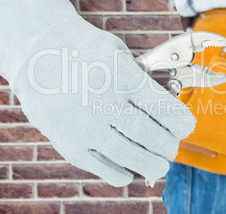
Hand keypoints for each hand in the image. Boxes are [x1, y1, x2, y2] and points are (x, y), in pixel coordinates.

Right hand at [0, 0, 195, 186]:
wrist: (38, 54)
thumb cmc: (86, 51)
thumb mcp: (119, 53)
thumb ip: (141, 81)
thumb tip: (167, 112)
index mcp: (123, 77)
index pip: (165, 110)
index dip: (182, 123)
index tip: (186, 127)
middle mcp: (105, 104)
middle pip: (152, 137)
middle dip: (169, 146)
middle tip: (172, 147)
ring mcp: (85, 127)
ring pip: (131, 157)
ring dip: (153, 165)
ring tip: (160, 164)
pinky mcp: (69, 144)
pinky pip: (103, 169)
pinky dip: (122, 174)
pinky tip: (129, 170)